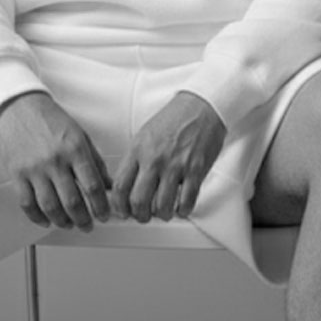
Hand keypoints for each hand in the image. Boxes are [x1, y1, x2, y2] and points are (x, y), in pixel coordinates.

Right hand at [0, 91, 111, 231]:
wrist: (21, 107)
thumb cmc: (51, 120)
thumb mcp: (80, 135)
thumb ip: (95, 161)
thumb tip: (109, 185)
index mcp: (75, 149)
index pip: (93, 186)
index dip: (101, 206)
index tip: (104, 215)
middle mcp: (55, 160)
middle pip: (72, 202)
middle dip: (83, 220)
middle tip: (88, 225)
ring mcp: (35, 168)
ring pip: (50, 207)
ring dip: (63, 222)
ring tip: (69, 224)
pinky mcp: (17, 174)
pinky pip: (27, 204)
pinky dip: (38, 217)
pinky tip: (46, 220)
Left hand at [111, 92, 225, 222]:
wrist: (201, 105)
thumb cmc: (174, 119)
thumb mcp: (144, 134)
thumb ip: (135, 159)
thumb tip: (127, 184)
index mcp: (138, 149)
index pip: (120, 186)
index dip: (119, 205)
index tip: (123, 211)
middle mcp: (154, 159)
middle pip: (138, 201)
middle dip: (139, 215)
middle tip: (143, 215)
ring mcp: (175, 166)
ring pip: (162, 207)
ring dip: (162, 214)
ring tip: (163, 211)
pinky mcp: (195, 170)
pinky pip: (186, 202)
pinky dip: (182, 210)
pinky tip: (181, 206)